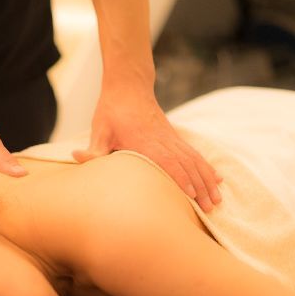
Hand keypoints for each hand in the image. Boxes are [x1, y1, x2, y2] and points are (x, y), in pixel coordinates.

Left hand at [73, 87, 222, 211]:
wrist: (128, 87)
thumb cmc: (111, 111)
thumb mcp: (99, 130)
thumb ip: (93, 149)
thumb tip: (76, 157)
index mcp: (144, 142)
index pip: (166, 162)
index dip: (179, 178)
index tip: (191, 195)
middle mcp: (163, 141)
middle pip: (186, 166)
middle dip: (200, 187)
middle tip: (210, 208)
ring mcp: (171, 139)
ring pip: (194, 161)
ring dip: (207, 181)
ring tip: (218, 200)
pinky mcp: (174, 138)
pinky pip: (194, 154)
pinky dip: (206, 167)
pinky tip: (217, 179)